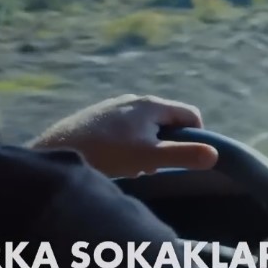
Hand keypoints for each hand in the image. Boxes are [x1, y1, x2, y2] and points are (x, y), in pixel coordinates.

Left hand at [30, 94, 217, 177]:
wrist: (53, 152)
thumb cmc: (105, 154)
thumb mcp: (150, 158)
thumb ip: (184, 155)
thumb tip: (215, 155)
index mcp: (151, 104)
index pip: (190, 114)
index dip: (197, 137)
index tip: (187, 159)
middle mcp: (133, 99)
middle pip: (166, 120)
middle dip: (169, 144)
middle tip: (157, 168)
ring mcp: (112, 107)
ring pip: (144, 126)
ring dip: (147, 146)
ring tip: (133, 168)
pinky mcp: (94, 117)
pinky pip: (123, 129)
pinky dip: (126, 145)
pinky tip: (111, 163)